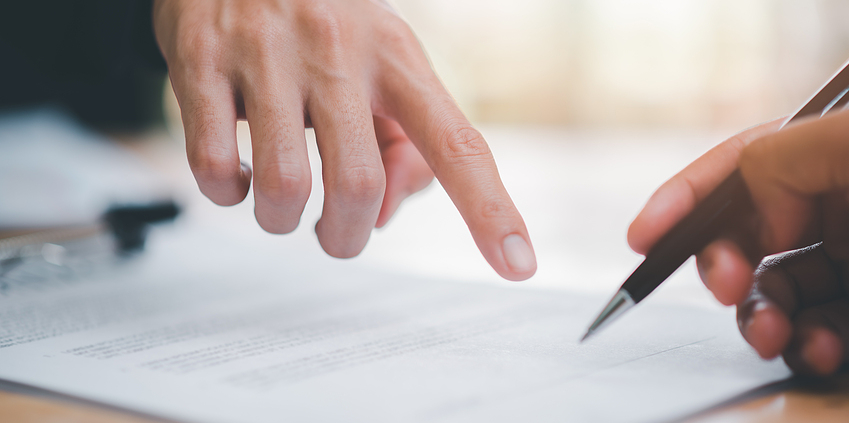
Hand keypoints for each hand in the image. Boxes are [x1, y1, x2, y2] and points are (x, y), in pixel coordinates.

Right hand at [152, 0, 535, 279]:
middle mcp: (339, 51)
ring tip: (281, 205)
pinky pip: (212, 164)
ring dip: (282, 222)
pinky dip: (226, 194)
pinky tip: (236, 176)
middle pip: (359, 185)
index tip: (519, 266)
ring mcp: (268, 53)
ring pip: (284, 185)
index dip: (491, 211)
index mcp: (398, 57)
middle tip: (334, 233)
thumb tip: (381, 216)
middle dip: (345, 237)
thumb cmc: (321, 28)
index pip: (457, 144)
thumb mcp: (379, 67)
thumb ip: (399, 145)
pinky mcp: (202, 60)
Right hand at [628, 98, 848, 374]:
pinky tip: (819, 350)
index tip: (644, 235)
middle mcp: (841, 208)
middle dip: (720, 265)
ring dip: (756, 318)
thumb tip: (746, 199)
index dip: (684, 200)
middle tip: (725, 284)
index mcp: (836, 155)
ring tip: (772, 334)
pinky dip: (804, 349)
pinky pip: (814, 337)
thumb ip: (779, 154)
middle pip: (744, 237)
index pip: (741, 169)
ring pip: (769, 294)